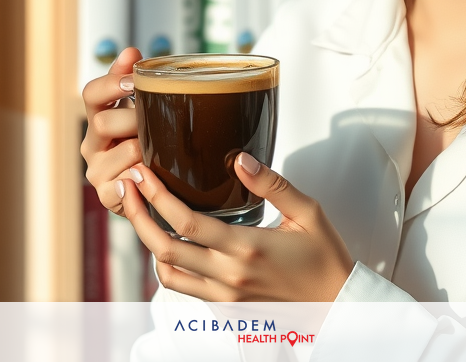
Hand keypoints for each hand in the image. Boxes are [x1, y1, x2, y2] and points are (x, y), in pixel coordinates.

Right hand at [80, 47, 143, 216]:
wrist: (148, 187)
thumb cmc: (145, 141)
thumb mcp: (139, 110)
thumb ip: (132, 80)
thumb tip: (132, 51)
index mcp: (97, 117)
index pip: (91, 93)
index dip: (110, 84)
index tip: (133, 82)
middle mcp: (91, 144)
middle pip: (102, 122)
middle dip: (133, 119)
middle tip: (158, 120)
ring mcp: (96, 171)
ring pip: (122, 152)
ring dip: (145, 150)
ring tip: (162, 150)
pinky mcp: (106, 195)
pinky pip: (125, 184)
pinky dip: (143, 178)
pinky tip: (153, 174)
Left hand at [117, 153, 354, 301]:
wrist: (338, 305)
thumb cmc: (325, 257)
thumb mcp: (308, 212)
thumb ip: (272, 184)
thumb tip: (240, 159)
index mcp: (247, 247)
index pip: (185, 222)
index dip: (156, 197)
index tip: (142, 174)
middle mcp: (229, 276)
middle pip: (163, 248)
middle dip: (137, 216)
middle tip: (127, 187)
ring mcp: (224, 295)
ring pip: (166, 273)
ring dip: (148, 242)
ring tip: (142, 212)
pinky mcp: (225, 307)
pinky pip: (183, 288)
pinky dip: (167, 266)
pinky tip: (169, 241)